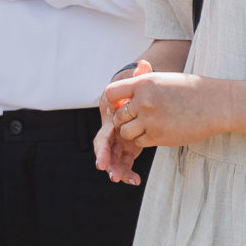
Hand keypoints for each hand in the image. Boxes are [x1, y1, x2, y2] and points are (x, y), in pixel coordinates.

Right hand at [94, 60, 151, 183]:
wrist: (140, 91)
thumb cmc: (135, 84)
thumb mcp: (137, 80)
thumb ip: (139, 75)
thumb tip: (143, 64)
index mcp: (110, 118)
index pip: (103, 137)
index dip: (102, 151)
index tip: (102, 164)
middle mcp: (112, 130)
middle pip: (107, 150)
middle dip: (108, 163)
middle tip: (112, 176)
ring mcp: (120, 139)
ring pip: (115, 159)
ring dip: (118, 170)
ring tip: (125, 180)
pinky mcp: (129, 146)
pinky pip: (125, 162)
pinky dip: (128, 171)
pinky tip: (136, 180)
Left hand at [105, 71, 229, 148]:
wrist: (216, 104)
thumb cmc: (192, 90)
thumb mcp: (165, 79)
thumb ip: (144, 83)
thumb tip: (125, 90)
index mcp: (144, 83)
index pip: (111, 93)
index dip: (114, 101)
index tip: (123, 105)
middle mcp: (144, 101)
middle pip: (118, 116)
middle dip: (124, 120)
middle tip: (138, 119)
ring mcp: (150, 120)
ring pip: (126, 132)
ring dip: (133, 132)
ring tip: (147, 126)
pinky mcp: (158, 137)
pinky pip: (140, 142)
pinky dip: (145, 139)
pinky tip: (158, 131)